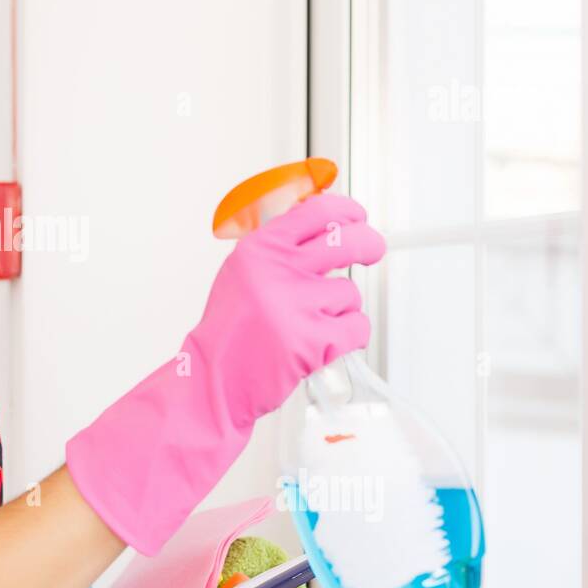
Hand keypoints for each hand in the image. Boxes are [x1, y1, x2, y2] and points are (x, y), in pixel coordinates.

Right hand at [188, 192, 385, 433]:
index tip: (356, 217)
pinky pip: (356, 327)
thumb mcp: (243, 272)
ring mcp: (296, 305)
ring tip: (312, 323)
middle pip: (348, 241)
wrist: (215, 376)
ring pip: (350, 293)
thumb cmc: (231, 328)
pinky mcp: (313, 341)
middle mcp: (278, 271)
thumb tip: (324, 227)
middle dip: (369, 244)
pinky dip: (349, 336)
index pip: (317, 212)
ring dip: (341, 308)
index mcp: (260, 249)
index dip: (346, 211)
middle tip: (372, 250)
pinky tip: (324, 343)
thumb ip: (278, 248)